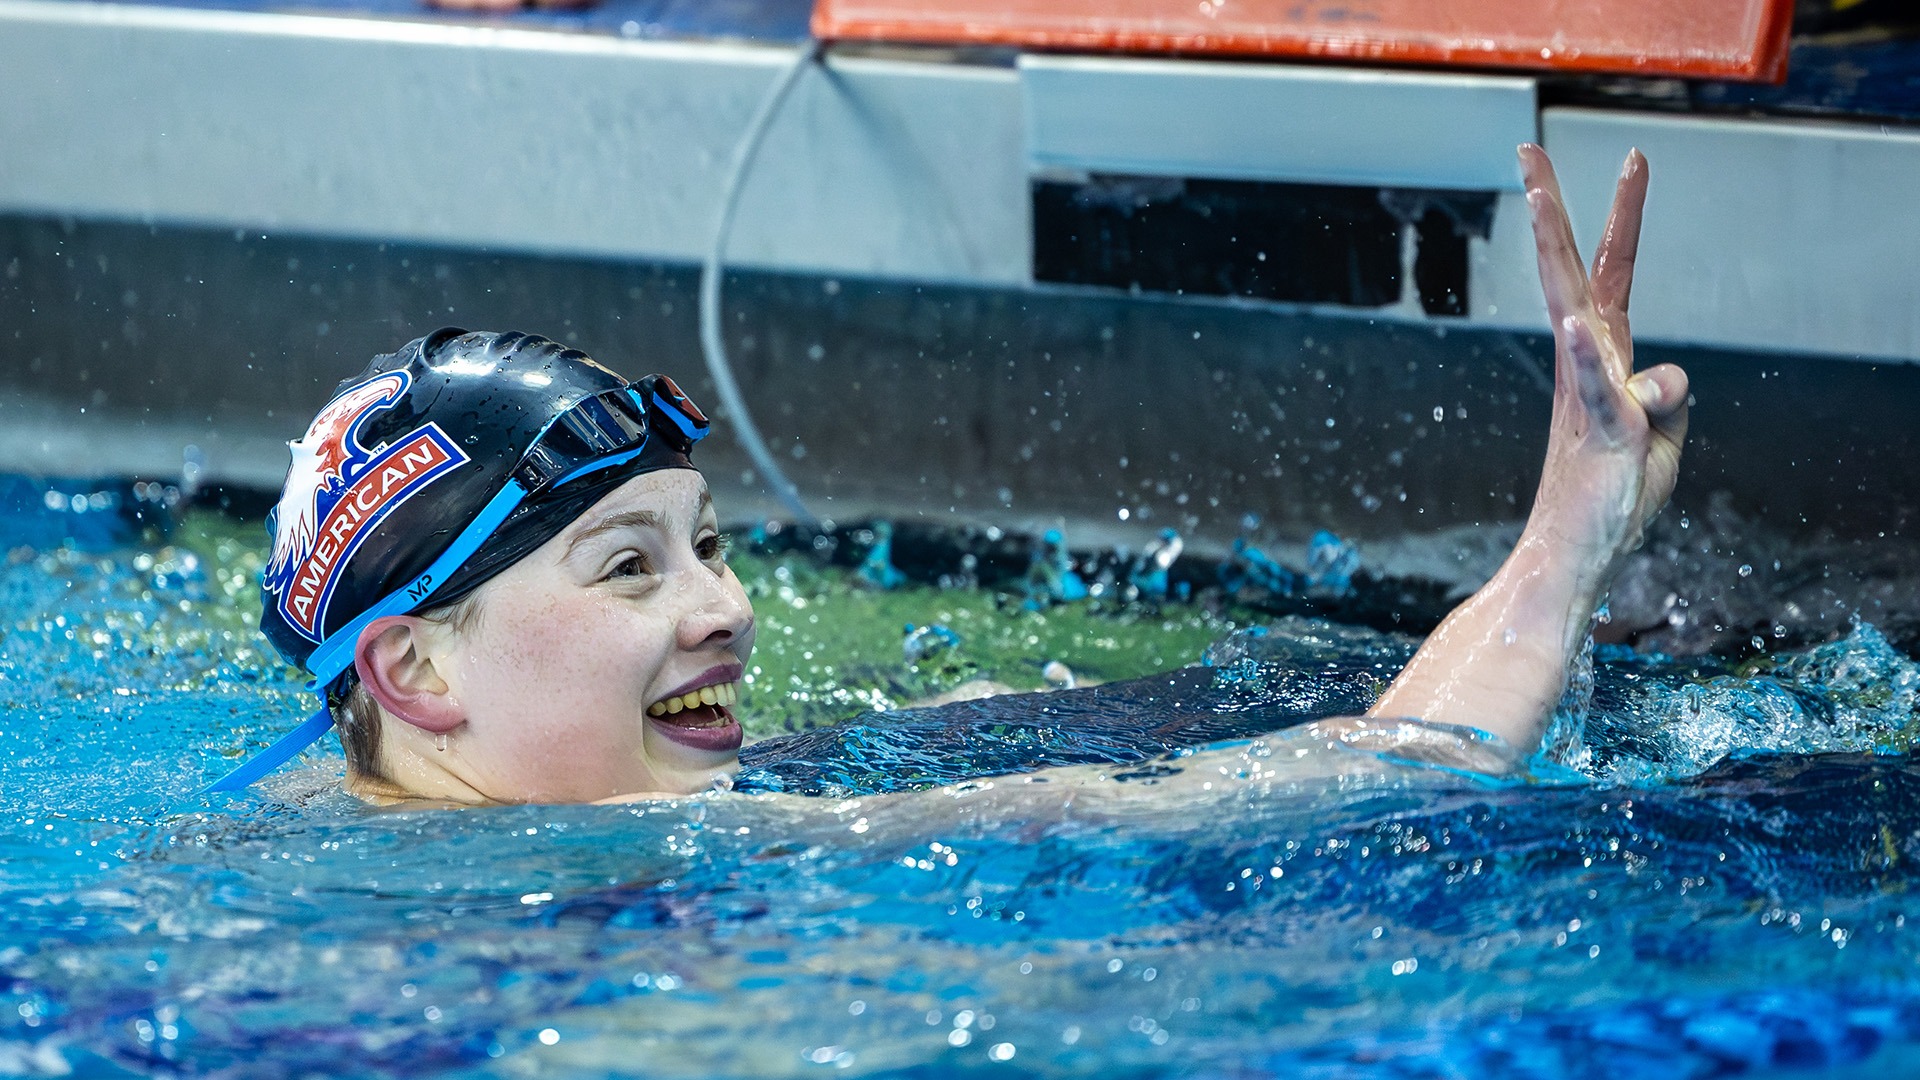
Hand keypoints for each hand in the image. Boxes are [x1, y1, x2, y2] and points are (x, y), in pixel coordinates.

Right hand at [1520, 143, 1688, 573]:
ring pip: (1571, 308)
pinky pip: (1594, 387)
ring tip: (1537, 200)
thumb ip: (1668, 395)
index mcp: (1603, 361)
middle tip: (1528, 149)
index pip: (1614, 276)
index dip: (1625, 218)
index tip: (1633, 161)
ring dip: (1554, 251)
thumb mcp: (1662, 438)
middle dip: (1554, 208)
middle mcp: (1587, 366)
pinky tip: (1572, 324)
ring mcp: (1589, 394)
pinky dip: (1584, 356)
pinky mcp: (1602, 432)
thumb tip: (1666, 374)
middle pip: (1573, 272)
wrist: (1577, 556)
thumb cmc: (1615, 501)